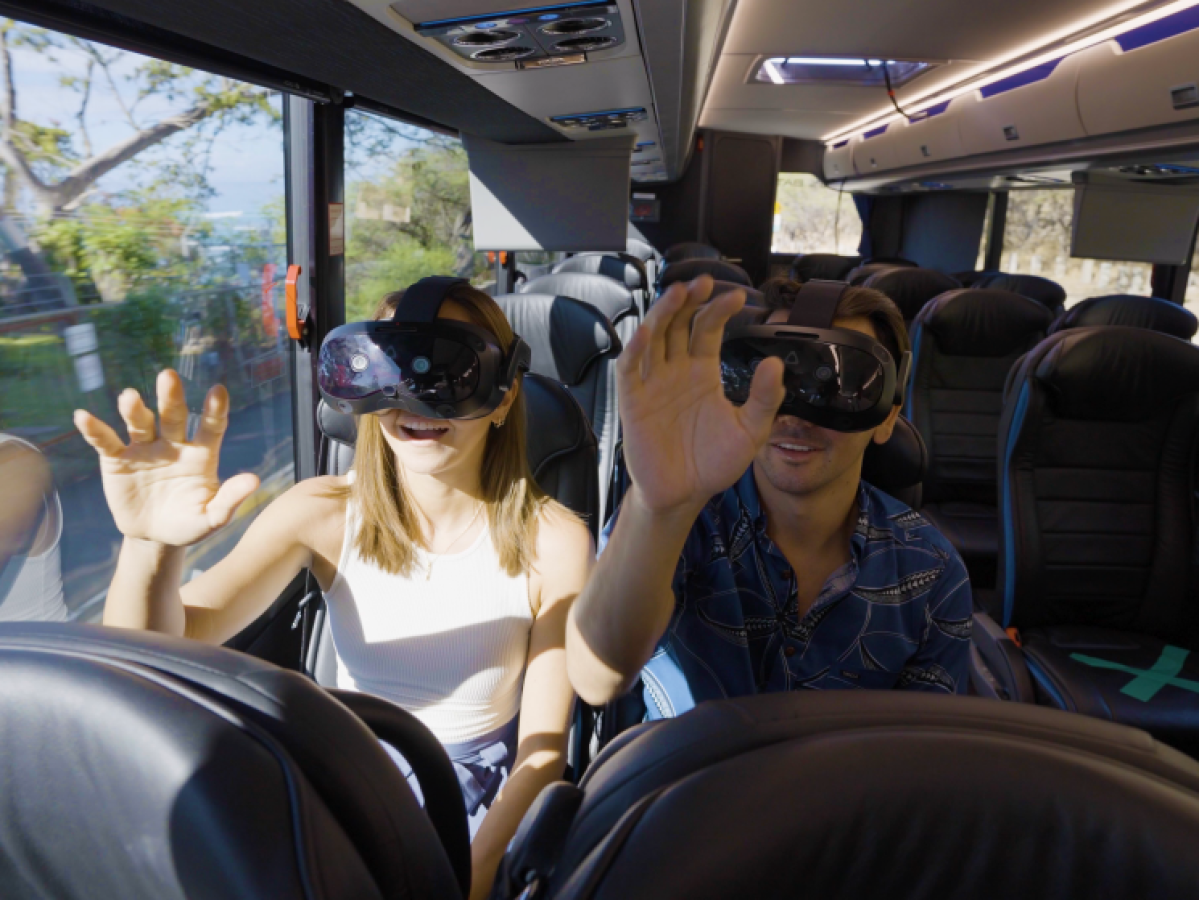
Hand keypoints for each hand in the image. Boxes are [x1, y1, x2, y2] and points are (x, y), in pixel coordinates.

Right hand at [74, 370, 259, 546]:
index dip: (214, 409)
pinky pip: (105, 441)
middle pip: (173, 416)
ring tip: (129, 397)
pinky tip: (83, 417)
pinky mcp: (117, 459)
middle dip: (170, 397)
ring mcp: (144, 448)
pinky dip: (94, 429)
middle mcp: (173, 444)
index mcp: (201, 454)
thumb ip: (230, 500)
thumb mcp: (211, 518)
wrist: (154, 536)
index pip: (211, 427)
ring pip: (140, 422)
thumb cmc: (188, 523)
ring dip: (134, 409)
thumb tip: (254, 480)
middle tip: (168, 375)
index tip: (219, 390)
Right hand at [617, 276, 784, 514]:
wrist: (684, 495)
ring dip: (663, 312)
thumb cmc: (714, 464)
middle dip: (688, 300)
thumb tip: (775, 363)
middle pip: (677, 323)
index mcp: (703, 372)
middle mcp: (676, 371)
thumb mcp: (751, 431)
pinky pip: (630, 369)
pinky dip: (635, 348)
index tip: (739, 297)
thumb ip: (764, 399)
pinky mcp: (633, 402)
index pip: (707, 329)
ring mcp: (653, 384)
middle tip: (703, 282)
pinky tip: (647, 332)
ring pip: (653, 336)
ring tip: (679, 292)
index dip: (719, 310)